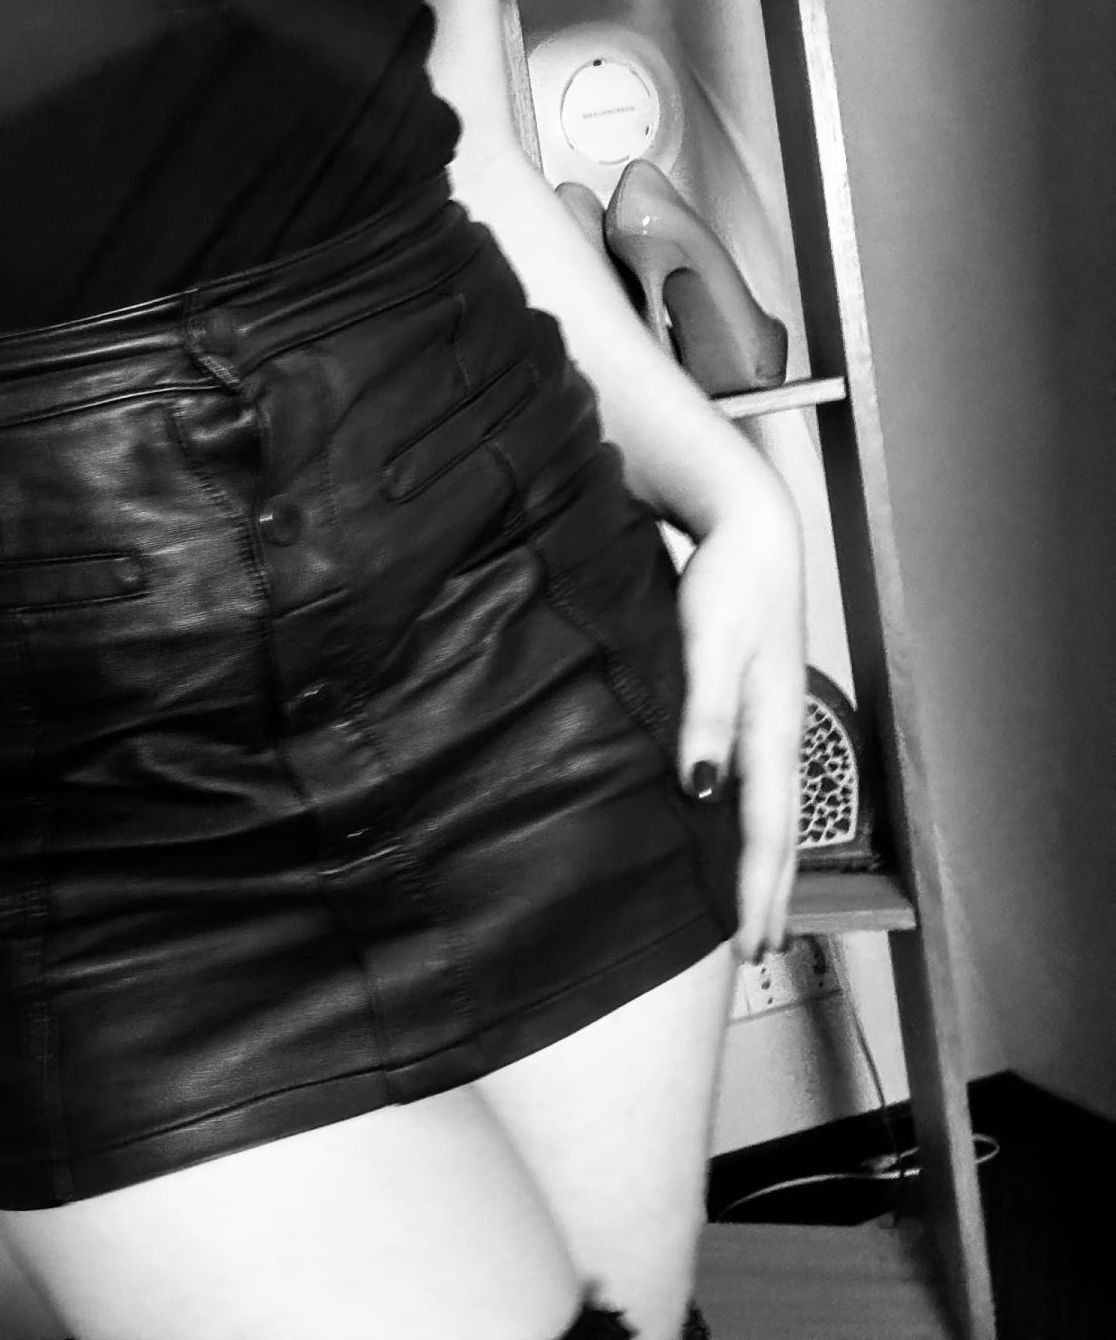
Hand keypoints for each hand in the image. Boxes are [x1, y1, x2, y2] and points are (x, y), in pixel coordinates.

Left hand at [674, 490, 806, 964]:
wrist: (748, 529)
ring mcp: (771, 722)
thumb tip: (701, 788)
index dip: (759, 891)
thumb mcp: (708, 644)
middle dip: (770, 895)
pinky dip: (755, 826)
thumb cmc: (726, 582)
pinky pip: (760, 785)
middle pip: (780, 832)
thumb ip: (703, 713)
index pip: (769, 829)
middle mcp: (778, 734)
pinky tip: (737, 837)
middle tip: (759, 953)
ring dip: (766, 867)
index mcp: (772, 728)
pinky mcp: (755, 707)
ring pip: (773, 812)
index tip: (751, 945)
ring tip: (756, 914)